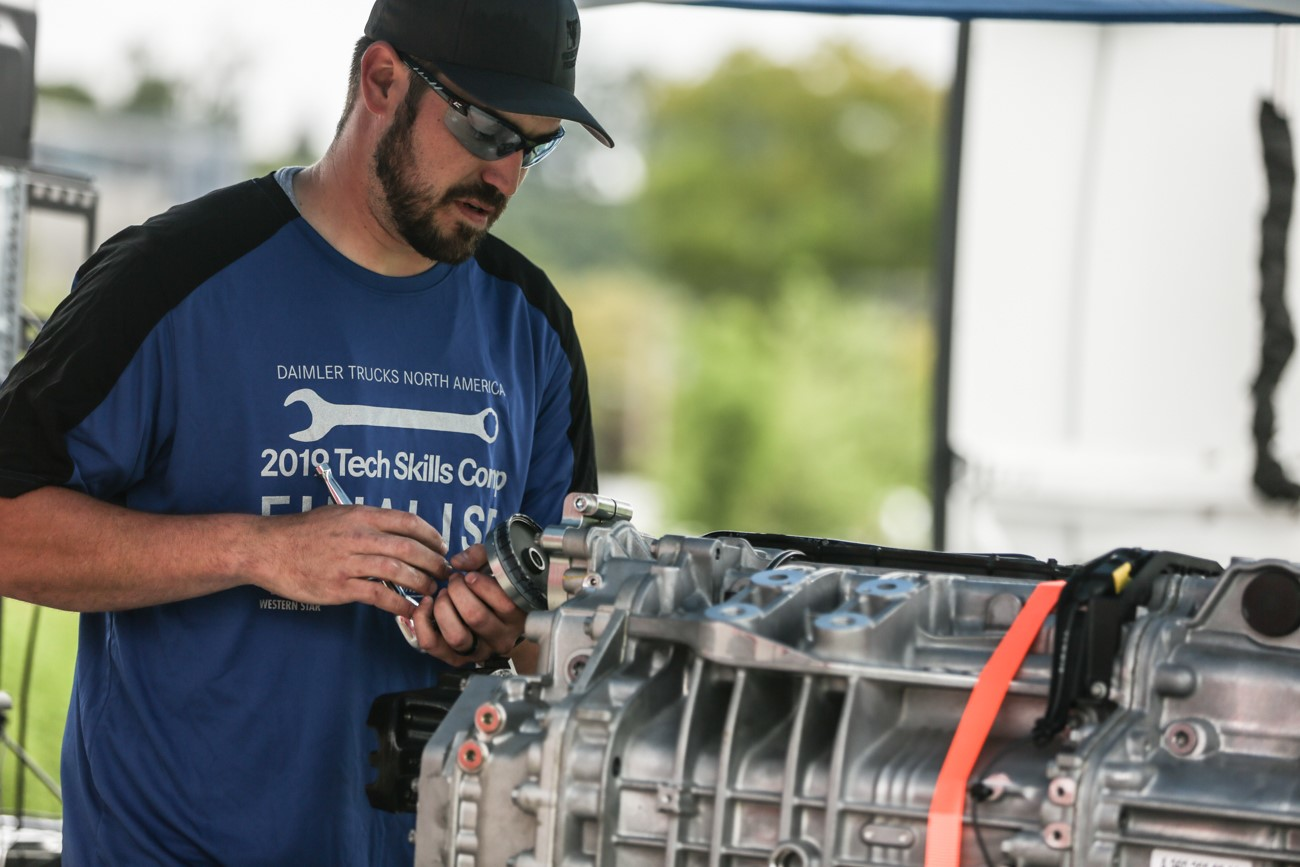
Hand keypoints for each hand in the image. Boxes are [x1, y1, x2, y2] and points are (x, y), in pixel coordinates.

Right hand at [248, 504, 448, 617]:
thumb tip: (398, 531)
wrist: (268, 549)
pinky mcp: (340, 586)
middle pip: (409, 549)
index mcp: (361, 515)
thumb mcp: (338, 514)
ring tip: (431, 590)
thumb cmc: (303, 532)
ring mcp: (349, 562)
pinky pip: (379, 595)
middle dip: (433, 562)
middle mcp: (358, 536)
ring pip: (398, 572)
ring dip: (421, 583)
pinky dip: (400, 603)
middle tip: (444, 572)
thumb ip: (368, 521)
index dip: (431, 535)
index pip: (408, 522)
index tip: (441, 546)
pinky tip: (409, 607)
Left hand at [413, 544, 527, 664]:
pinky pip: (432, 644)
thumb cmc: (496, 587)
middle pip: (475, 616)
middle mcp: (501, 639)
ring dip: (443, 608)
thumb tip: (457, 562)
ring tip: (443, 594)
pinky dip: (423, 621)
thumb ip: (481, 556)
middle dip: (458, 591)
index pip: (504, 604)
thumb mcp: (495, 566)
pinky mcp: (456, 658)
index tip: (471, 576)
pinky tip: (427, 604)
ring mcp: (479, 652)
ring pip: (456, 636)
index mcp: (517, 617)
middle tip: (455, 581)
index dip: (482, 584)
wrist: (495, 616)